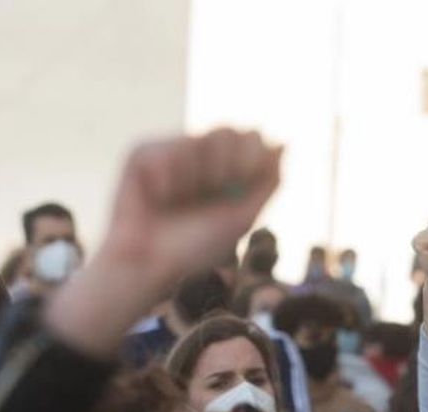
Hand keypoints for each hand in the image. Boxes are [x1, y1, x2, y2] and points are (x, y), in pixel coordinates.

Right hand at [46, 130, 281, 355]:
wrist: (152, 264)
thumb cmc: (197, 247)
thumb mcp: (243, 217)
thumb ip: (267, 182)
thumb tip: (284, 143)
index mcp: (227, 168)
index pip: (252, 138)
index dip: (251, 158)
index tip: (242, 184)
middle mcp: (200, 155)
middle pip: (228, 132)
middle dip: (226, 167)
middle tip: (211, 193)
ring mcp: (171, 151)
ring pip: (198, 141)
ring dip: (196, 178)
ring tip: (180, 201)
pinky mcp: (142, 154)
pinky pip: (165, 150)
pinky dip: (167, 179)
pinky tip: (158, 197)